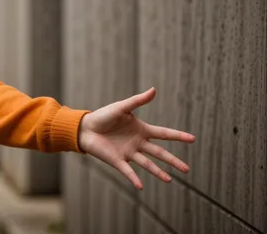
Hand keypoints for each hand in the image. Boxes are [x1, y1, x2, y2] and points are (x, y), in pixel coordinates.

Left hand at [77, 87, 194, 189]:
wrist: (85, 128)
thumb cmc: (103, 116)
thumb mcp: (122, 107)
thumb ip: (138, 101)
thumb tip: (154, 90)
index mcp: (141, 130)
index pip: (164, 133)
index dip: (178, 136)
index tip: (193, 139)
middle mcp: (138, 143)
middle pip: (160, 153)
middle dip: (173, 161)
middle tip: (187, 169)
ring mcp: (129, 153)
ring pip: (147, 164)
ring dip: (158, 172)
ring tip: (169, 180)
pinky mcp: (118, 160)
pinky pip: (128, 171)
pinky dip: (134, 178)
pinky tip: (141, 186)